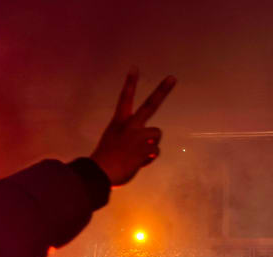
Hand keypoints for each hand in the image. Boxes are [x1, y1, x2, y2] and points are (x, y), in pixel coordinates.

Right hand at [90, 68, 175, 185]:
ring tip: (135, 154)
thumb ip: (130, 140)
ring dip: (151, 145)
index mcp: (118, 122)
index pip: (124, 98)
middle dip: (162, 91)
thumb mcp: (112, 143)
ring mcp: (139, 135)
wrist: (100, 172)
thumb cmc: (104, 161)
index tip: (135, 68)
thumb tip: (148, 150)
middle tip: (172, 77)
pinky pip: (155, 152)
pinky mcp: (146, 148)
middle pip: (150, 105)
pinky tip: (137, 162)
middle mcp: (130, 125)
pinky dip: (149, 158)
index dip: (130, 83)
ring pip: (156, 134)